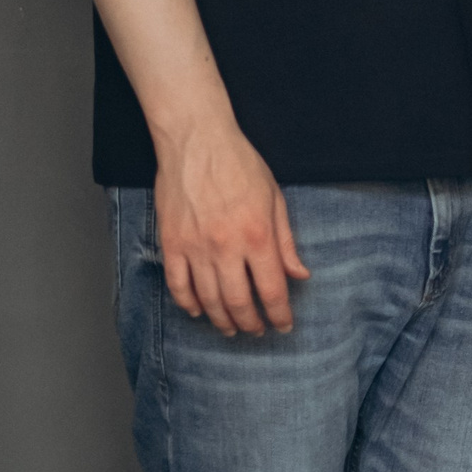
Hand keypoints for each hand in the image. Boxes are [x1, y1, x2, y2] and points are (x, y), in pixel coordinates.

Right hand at [154, 119, 309, 334]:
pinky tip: (199, 311)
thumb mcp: (275, 199)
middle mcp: (227, 247)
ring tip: (231, 329)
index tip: (283, 326)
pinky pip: (178, 285)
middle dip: (251, 323)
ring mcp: (196, 247)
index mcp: (258, 236)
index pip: (272, 290)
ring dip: (222, 320)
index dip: (280, 315)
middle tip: (257, 331)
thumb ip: (286, 241)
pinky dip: (188, 304)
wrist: (197, 140)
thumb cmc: (239, 164)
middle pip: (239, 302)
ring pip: (209, 300)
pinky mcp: (171, 243)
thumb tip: (300, 275)